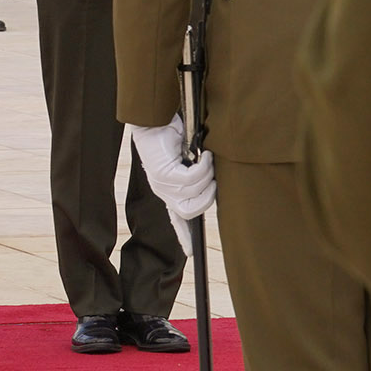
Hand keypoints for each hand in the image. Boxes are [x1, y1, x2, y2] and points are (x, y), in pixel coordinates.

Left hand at [127, 119, 216, 254]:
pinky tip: (204, 154)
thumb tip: (216, 182)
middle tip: (215, 181)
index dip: (183, 235)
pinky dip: (203, 166)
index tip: (189, 252)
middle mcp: (162, 190)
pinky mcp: (164, 172)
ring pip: (194, 193)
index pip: (175, 218)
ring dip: (207, 176)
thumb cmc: (172, 135)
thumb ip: (197, 173)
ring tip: (207, 158)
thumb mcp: (187, 158)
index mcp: (167, 190)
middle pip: (190, 211)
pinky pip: (191, 178)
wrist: (154, 119)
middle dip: (207, 198)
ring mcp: (161, 183)